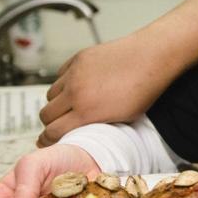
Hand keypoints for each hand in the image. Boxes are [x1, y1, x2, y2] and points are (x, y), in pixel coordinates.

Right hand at [38, 34, 164, 146]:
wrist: (152, 57)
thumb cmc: (144, 89)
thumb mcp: (123, 118)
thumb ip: (97, 125)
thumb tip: (82, 131)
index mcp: (87, 112)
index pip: (52, 132)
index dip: (49, 139)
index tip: (50, 140)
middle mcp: (76, 92)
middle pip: (45, 114)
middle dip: (51, 122)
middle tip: (60, 123)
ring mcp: (75, 73)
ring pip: (50, 94)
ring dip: (57, 102)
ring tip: (71, 103)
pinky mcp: (78, 58)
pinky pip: (60, 75)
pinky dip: (64, 82)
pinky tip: (78, 85)